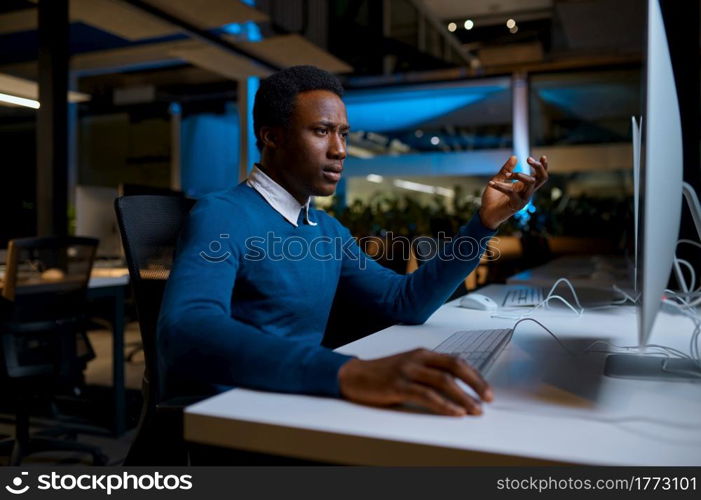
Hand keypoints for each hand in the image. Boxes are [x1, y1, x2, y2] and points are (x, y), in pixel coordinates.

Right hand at [338, 349, 492, 415]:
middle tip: (488, 399)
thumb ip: (430, 370)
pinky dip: (444, 405)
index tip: (487, 390)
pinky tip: (455, 412)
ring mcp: (408, 371)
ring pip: (444, 382)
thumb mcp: (409, 365)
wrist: (353, 376)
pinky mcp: (399, 385)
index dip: (475, 375)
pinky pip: (427, 396)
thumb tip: (457, 382)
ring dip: (463, 397)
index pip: (456, 361)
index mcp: (422, 353)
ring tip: (475, 409)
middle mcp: (417, 359)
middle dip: (475, 384)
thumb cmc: (382, 373)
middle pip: (455, 368)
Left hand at [479, 155, 548, 229]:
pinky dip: (500, 186)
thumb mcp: (499, 180)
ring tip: (506, 175)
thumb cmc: (493, 198)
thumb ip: (506, 170)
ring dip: (519, 174)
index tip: (543, 156)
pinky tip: (491, 184)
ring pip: (531, 183)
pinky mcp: (516, 205)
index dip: (543, 167)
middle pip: (542, 179)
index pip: (540, 176)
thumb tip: (514, 157)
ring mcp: (523, 199)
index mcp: (525, 186)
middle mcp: (527, 192)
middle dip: (538, 167)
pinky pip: (511, 192)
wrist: (486, 214)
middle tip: (528, 159)